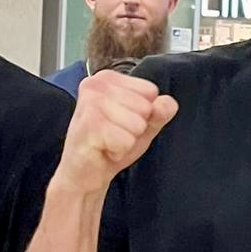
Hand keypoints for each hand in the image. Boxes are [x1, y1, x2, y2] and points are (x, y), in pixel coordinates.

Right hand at [54, 70, 177, 194]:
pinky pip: (126, 140)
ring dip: (126, 141)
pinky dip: (118, 151)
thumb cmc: (108, 144)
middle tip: (113, 134)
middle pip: (145, 107)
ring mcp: (90, 103)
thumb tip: (167, 103)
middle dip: (134, 128)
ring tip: (108, 141)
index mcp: (108, 78)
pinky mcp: (88, 125)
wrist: (83, 173)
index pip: (150, 91)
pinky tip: (103, 149)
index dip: (143, 113)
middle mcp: (95, 84)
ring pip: (137, 124)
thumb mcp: (142, 125)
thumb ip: (159, 112)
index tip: (122, 122)